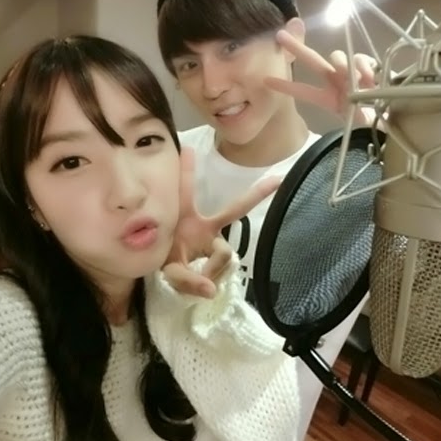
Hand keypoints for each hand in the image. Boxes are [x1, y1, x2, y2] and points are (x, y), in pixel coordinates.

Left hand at [163, 148, 280, 297]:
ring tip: (193, 283)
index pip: (187, 192)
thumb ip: (186, 280)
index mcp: (186, 219)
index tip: (187, 148)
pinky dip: (208, 284)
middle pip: (234, 210)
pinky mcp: (219, 259)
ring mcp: (214, 242)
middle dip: (255, 193)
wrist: (164, 278)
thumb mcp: (168, 269)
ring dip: (209, 271)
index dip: (187, 171)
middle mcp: (206, 227)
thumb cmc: (164, 262)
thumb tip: (212, 292)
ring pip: (224, 255)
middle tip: (276, 179)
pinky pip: (221, 271)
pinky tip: (203, 289)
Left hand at [264, 30, 376, 124]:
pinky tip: (370, 76)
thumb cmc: (371, 120)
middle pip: (313, 61)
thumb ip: (349, 100)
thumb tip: (346, 70)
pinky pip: (359, 58)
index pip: (302, 90)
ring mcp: (350, 72)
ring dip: (341, 64)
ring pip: (336, 57)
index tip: (264, 80)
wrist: (397, 115)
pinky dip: (362, 65)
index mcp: (327, 98)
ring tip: (354, 79)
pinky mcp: (368, 66)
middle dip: (297, 48)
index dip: (285, 86)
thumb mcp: (354, 117)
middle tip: (279, 36)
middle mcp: (335, 81)